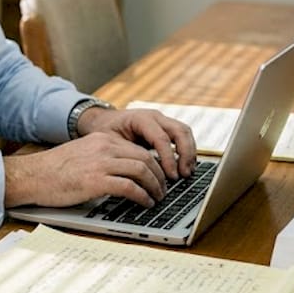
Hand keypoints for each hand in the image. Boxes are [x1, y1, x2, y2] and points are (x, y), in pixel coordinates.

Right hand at [3, 132, 167, 208]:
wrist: (32, 176)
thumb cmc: (53, 170)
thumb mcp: (82, 154)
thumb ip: (102, 158)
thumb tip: (124, 173)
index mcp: (101, 139)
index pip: (138, 148)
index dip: (154, 164)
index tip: (159, 176)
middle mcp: (104, 147)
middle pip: (145, 158)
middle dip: (159, 175)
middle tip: (163, 189)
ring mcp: (101, 163)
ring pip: (142, 170)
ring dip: (155, 186)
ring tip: (157, 197)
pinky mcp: (96, 181)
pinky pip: (129, 187)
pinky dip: (142, 196)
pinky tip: (145, 203)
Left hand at [78, 106, 197, 180]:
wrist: (103, 121)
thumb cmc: (105, 132)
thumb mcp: (109, 141)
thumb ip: (125, 154)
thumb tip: (139, 173)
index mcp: (140, 118)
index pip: (161, 138)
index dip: (168, 158)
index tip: (171, 176)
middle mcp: (154, 117)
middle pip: (180, 131)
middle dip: (185, 154)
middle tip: (184, 175)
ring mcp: (162, 120)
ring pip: (185, 132)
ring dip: (190, 152)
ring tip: (188, 173)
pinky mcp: (166, 128)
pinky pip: (182, 136)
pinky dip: (187, 151)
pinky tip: (185, 167)